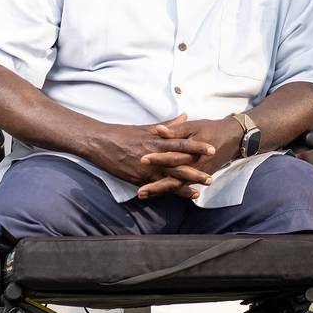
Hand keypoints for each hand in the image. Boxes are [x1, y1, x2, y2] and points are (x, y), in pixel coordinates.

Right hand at [80, 114, 220, 195]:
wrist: (101, 143)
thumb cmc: (124, 133)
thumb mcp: (147, 127)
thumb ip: (168, 125)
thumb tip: (185, 116)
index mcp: (157, 140)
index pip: (181, 143)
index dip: (197, 146)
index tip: (212, 149)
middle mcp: (154, 155)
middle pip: (179, 163)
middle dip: (196, 170)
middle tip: (212, 175)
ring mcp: (147, 168)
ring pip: (170, 177)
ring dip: (186, 184)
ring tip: (201, 189)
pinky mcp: (139, 178)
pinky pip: (157, 186)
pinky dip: (170, 191)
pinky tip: (181, 196)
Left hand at [137, 115, 243, 199]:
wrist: (231, 138)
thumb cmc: (210, 130)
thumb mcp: (194, 126)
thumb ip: (176, 129)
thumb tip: (158, 130)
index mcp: (191, 152)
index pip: (171, 156)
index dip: (157, 159)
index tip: (142, 160)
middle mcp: (194, 166)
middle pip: (172, 178)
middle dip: (156, 185)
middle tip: (140, 191)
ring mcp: (196, 174)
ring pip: (176, 185)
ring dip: (160, 191)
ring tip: (143, 194)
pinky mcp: (198, 177)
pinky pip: (183, 186)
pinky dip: (170, 191)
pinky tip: (158, 194)